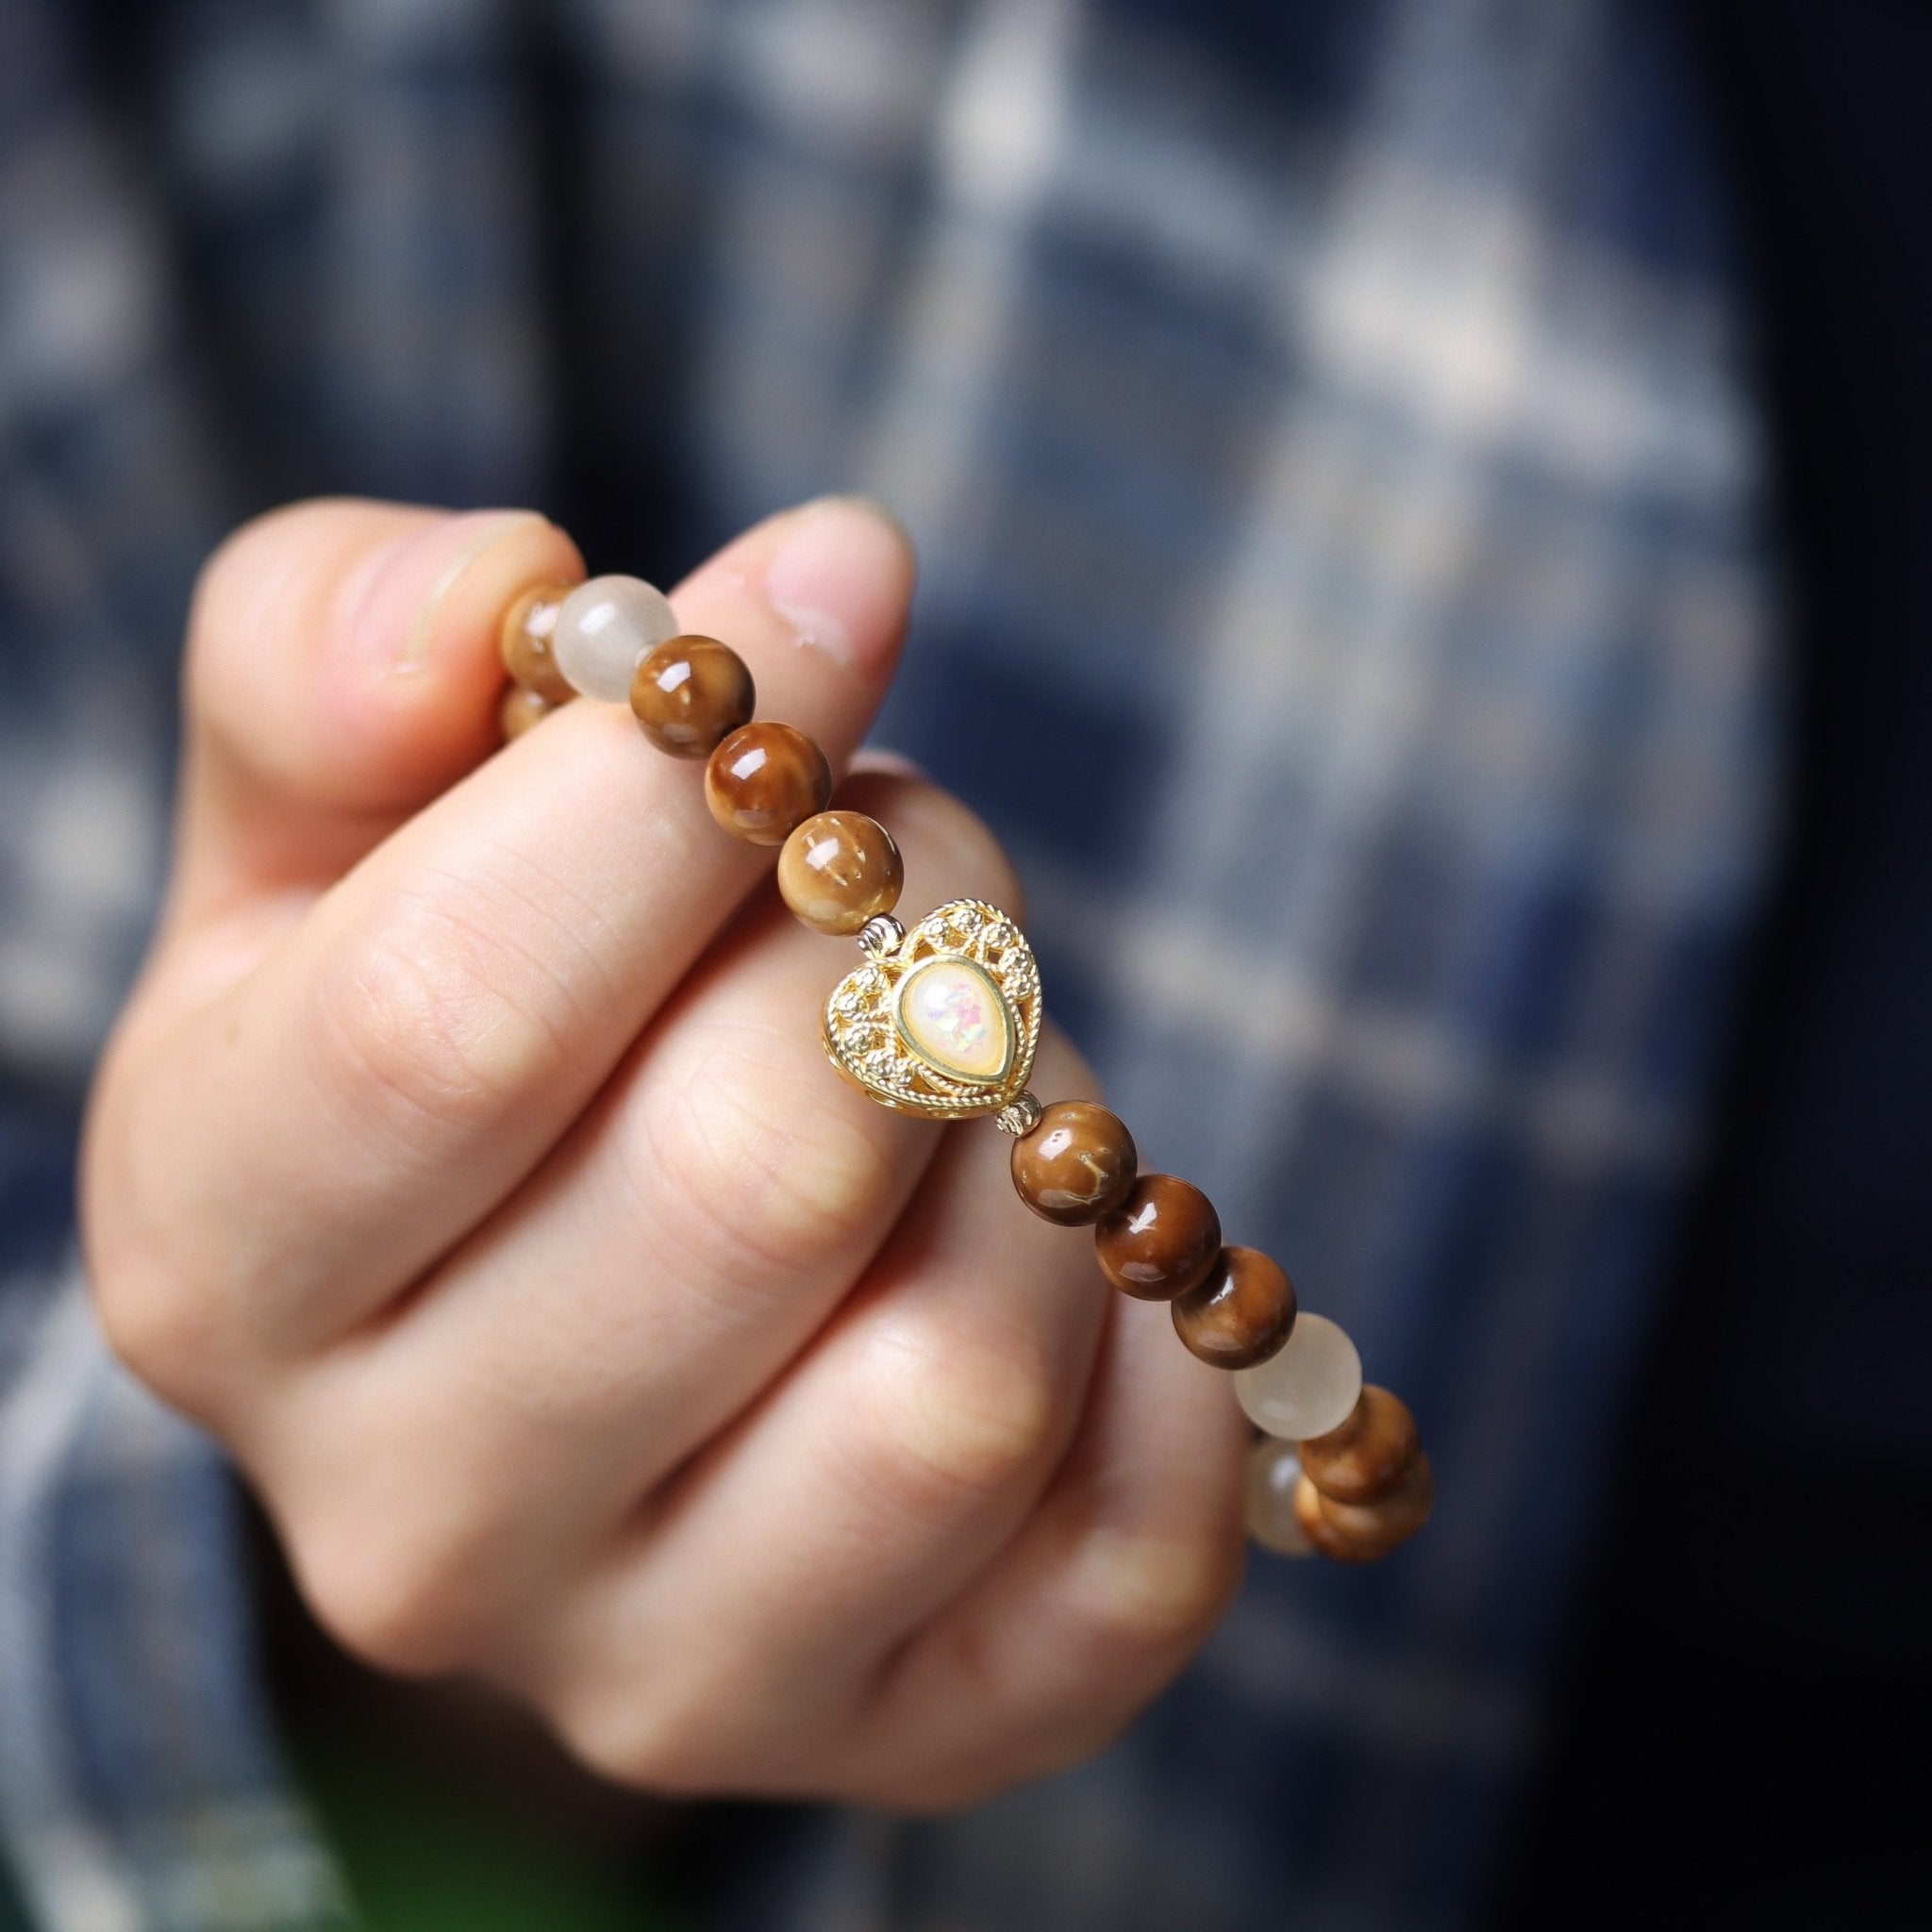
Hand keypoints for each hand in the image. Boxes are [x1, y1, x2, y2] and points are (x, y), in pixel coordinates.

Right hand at [81, 496, 1246, 1808]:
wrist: (558, 1300)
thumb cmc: (465, 1011)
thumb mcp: (333, 811)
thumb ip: (341, 653)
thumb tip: (517, 589)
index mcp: (227, 1255)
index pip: (451, 1025)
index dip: (679, 790)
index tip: (839, 592)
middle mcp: (410, 1517)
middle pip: (748, 1189)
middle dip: (899, 944)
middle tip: (912, 867)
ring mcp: (662, 1673)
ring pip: (956, 1385)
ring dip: (1035, 1145)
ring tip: (982, 1066)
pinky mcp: (898, 1737)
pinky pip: (1126, 1558)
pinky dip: (1172, 1354)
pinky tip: (1087, 1246)